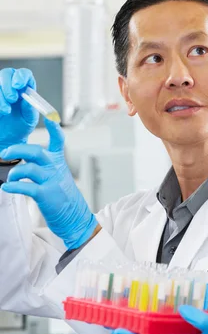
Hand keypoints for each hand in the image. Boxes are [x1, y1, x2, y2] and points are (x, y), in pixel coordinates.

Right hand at [0, 68, 38, 150]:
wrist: (7, 138)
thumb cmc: (21, 126)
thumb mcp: (29, 120)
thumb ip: (29, 110)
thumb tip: (27, 100)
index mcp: (25, 88)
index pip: (24, 74)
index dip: (21, 76)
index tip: (19, 85)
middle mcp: (11, 85)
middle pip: (7, 73)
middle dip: (8, 85)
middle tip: (12, 99)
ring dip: (1, 97)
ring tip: (5, 112)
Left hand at [0, 119, 97, 249]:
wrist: (75, 217)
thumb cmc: (62, 196)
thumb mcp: (58, 176)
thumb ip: (44, 165)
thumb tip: (24, 159)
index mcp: (59, 162)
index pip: (58, 140)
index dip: (53, 127)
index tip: (49, 116)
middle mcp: (55, 169)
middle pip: (36, 152)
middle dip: (18, 150)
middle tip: (5, 152)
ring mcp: (51, 182)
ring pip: (29, 169)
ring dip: (15, 172)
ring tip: (10, 178)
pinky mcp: (45, 195)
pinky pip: (26, 187)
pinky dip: (13, 186)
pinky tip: (6, 187)